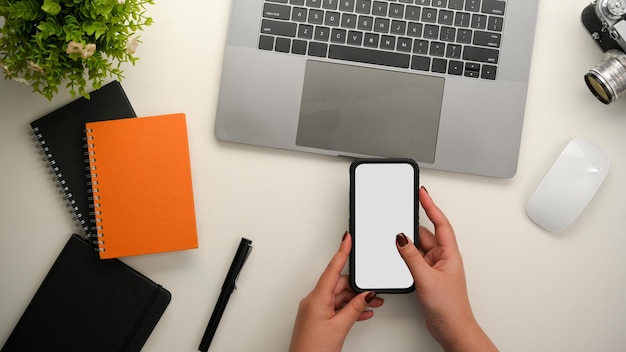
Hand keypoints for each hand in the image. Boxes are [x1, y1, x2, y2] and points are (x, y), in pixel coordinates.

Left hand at [289, 232, 383, 351]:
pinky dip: (349, 309)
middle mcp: (313, 301)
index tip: (347, 238)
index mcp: (316, 298)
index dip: (341, 252)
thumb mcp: (340, 327)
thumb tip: (366, 295)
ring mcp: (315, 310)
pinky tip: (362, 312)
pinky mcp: (317, 319)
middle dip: (358, 286)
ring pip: (339, 297)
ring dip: (356, 300)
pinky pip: (336, 307)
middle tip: (374, 290)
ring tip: (373, 303)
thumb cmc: (313, 350)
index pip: (332, 269)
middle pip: (339, 284)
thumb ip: (355, 308)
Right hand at [396, 187, 497, 351]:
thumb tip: (401, 238)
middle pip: (424, 234)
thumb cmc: (450, 307)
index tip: (422, 193)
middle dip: (410, 228)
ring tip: (394, 243)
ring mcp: (434, 267)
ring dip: (406, 246)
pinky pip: (413, 260)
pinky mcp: (426, 277)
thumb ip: (411, 256)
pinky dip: (404, 257)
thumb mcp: (426, 278)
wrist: (451, 329)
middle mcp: (442, 258)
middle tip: (398, 217)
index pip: (439, 223)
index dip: (430, 206)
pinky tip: (397, 259)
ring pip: (416, 248)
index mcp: (449, 253)